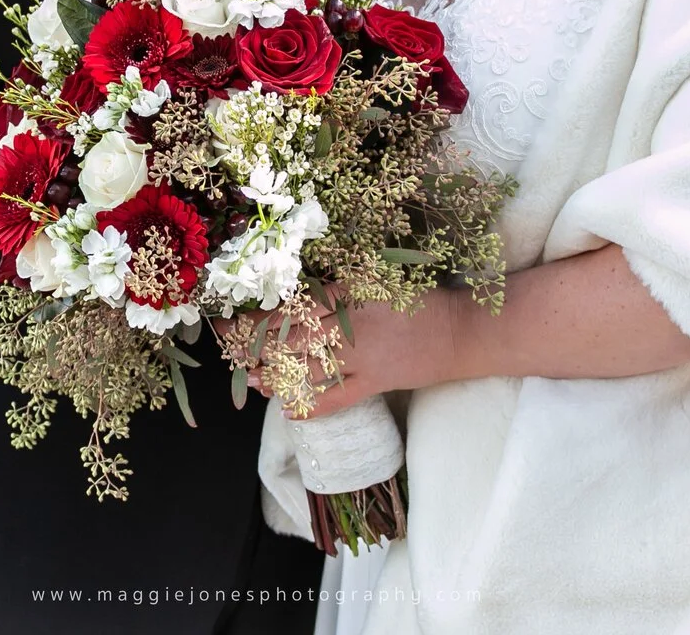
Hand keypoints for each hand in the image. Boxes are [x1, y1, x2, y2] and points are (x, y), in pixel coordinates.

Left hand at [216, 292, 459, 419]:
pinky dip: (311, 405)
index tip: (233, 316)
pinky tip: (289, 409)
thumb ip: (339, 287)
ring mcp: (362, 359)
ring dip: (274, 375)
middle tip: (228, 347)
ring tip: (251, 378)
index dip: (259, 313)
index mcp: (349, 295)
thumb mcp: (377, 280)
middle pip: (290, 337)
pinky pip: (337, 398)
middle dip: (254, 343)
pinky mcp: (375, 384)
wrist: (462, 330)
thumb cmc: (420, 300)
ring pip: (306, 368)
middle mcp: (350, 327)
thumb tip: (295, 296)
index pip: (291, 305)